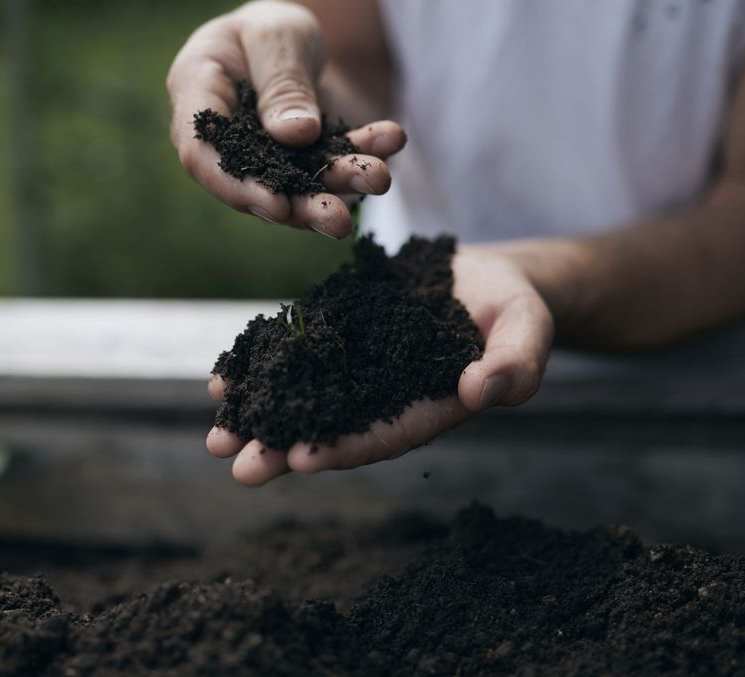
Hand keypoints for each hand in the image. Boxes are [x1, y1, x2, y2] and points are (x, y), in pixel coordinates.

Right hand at [166, 0, 406, 237]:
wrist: (296, 40)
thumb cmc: (269, 29)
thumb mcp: (277, 35)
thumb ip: (282, 84)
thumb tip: (297, 135)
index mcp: (197, 94)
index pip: (200, 153)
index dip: (235, 185)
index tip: (277, 204)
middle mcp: (225, 139)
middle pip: (254, 184)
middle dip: (300, 205)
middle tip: (337, 221)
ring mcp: (265, 161)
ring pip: (298, 186)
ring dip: (338, 187)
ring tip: (377, 179)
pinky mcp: (302, 167)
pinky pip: (332, 166)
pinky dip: (363, 154)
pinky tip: (392, 138)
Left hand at [206, 245, 554, 484]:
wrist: (489, 277)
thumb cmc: (517, 310)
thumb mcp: (527, 331)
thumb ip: (513, 364)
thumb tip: (479, 391)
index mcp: (430, 407)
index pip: (385, 434)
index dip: (346, 447)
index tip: (303, 458)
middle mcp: (386, 396)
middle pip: (333, 427)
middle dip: (285, 448)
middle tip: (240, 467)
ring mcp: (359, 367)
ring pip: (305, 397)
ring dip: (262, 416)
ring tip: (217, 431)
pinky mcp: (341, 335)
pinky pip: (297, 354)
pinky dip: (262, 368)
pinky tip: (224, 381)